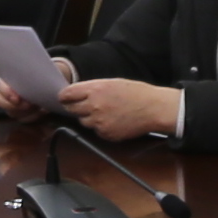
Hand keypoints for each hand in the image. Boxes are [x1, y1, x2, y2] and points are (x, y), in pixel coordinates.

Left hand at [57, 76, 179, 142]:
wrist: (154, 108)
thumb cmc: (136, 92)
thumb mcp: (112, 83)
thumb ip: (93, 88)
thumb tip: (77, 93)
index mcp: (95, 89)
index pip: (67, 94)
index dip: (64, 96)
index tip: (64, 98)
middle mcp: (94, 106)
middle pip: (71, 109)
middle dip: (75, 107)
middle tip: (83, 105)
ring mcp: (99, 122)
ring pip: (83, 121)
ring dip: (88, 118)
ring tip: (104, 112)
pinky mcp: (106, 134)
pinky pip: (96, 131)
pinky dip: (100, 127)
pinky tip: (112, 120)